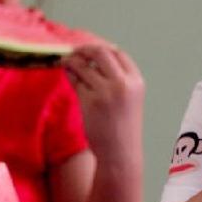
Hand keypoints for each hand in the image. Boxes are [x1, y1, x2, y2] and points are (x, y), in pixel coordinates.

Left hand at [62, 43, 144, 159]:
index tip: (91, 50)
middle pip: (101, 53)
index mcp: (136, 81)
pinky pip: (76, 80)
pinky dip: (70, 73)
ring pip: (84, 65)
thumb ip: (117, 79)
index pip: (118, 53)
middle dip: (85, 49)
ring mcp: (106, 92)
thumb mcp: (129, 99)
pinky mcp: (90, 102)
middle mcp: (123, 84)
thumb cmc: (122, 127)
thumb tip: (92, 58)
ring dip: (72, 60)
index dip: (102, 48)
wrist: (120, 153)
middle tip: (75, 52)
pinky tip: (67, 73)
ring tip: (66, 61)